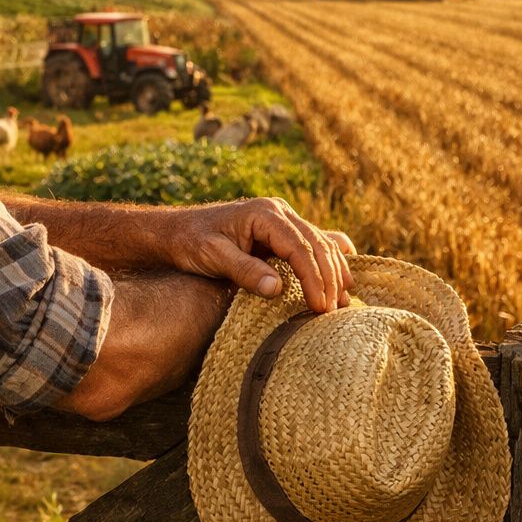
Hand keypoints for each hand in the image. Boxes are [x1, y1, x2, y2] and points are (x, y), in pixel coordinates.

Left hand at [169, 197, 355, 311]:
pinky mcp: (280, 231)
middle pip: (316, 245)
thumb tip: (278, 288)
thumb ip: (244, 270)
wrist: (175, 231)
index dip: (313, 278)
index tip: (319, 306)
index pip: (300, 248)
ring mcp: (282, 219)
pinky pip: (312, 243)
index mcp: (265, 213)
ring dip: (334, 271)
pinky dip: (330, 260)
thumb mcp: (212, 256)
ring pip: (320, 243)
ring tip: (344, 301)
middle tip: (335, 310)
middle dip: (329, 278)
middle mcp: (279, 211)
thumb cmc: (190, 242)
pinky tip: (345, 276)